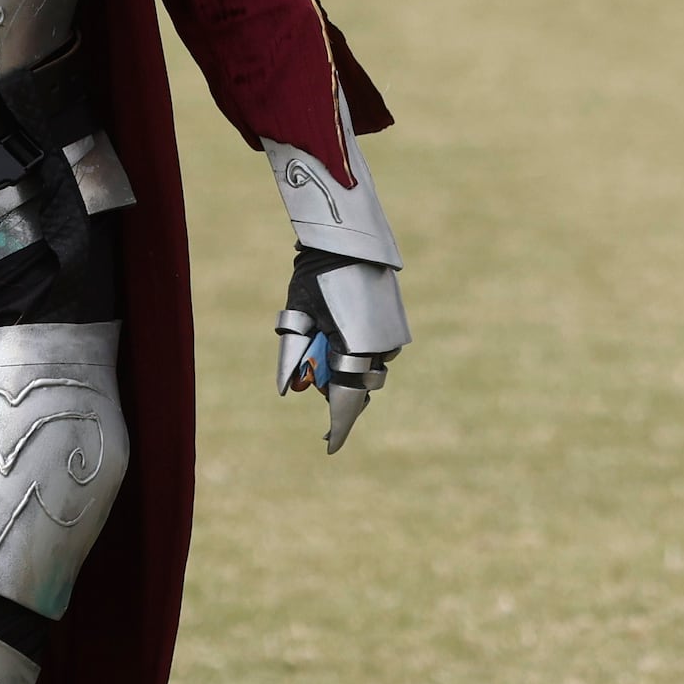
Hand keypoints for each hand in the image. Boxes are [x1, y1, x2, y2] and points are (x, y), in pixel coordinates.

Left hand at [276, 251, 407, 450]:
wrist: (348, 238)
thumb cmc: (315, 275)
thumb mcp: (298, 314)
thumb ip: (293, 354)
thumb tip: (288, 389)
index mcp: (356, 347)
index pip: (348, 399)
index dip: (339, 424)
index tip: (331, 445)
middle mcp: (381, 345)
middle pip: (360, 386)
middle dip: (338, 392)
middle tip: (316, 387)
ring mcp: (391, 333)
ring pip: (369, 367)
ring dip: (348, 368)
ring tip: (323, 344)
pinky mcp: (395, 322)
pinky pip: (378, 349)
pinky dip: (360, 350)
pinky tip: (341, 332)